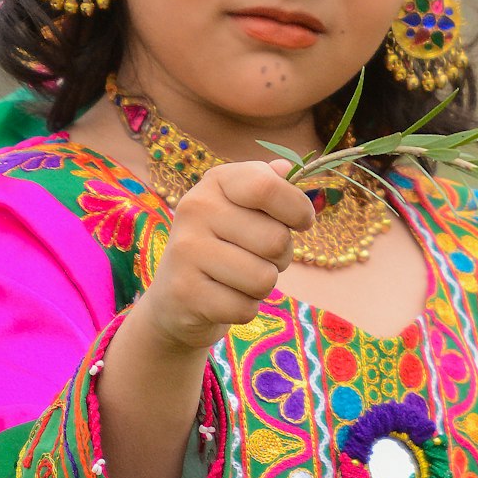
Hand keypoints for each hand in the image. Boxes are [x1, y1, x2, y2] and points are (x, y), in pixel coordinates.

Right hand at [134, 158, 314, 349]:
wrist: (176, 295)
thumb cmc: (226, 244)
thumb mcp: (245, 207)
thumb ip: (271, 186)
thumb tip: (290, 169)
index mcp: (216, 181)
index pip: (267, 186)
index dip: (297, 209)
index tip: (301, 221)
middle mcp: (195, 208)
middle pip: (276, 239)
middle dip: (281, 256)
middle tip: (258, 257)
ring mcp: (185, 250)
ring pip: (264, 278)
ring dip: (262, 285)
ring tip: (240, 277)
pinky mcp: (185, 293)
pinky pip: (245, 308)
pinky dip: (244, 308)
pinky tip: (224, 297)